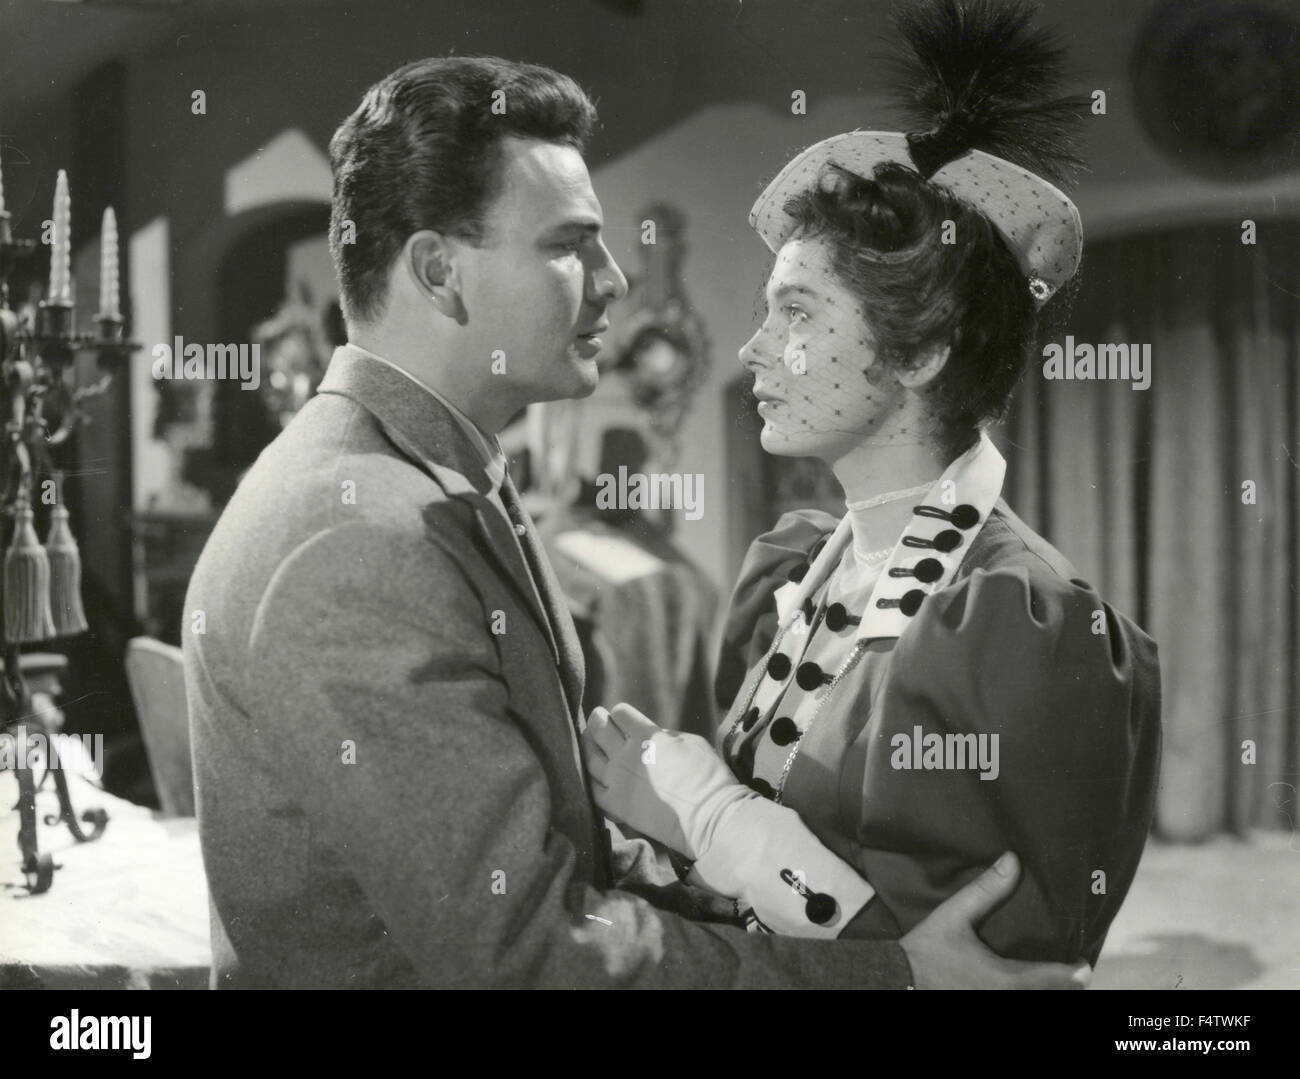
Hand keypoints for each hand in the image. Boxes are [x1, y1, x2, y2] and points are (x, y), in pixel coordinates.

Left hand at [582, 703, 750, 858]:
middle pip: (600, 730)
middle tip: (596, 718)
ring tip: (588, 742)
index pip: (621, 714)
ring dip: (588, 746)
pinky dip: (590, 779)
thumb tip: (652, 736)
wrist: (709, 818)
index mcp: (647, 736)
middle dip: (597, 721)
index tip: (621, 716)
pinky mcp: (616, 806)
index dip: (621, 713)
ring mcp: (617, 781)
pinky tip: (591, 775)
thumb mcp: (691, 742)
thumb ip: (665, 735)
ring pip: (590, 758)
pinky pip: (592, 789)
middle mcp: (626, 755)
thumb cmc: (708, 777)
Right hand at [899, 852, 1091, 989]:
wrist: (895, 980)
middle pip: (1050, 996)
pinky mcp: (983, 1006)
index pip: (1053, 978)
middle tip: (1072, 971)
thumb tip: (1013, 860)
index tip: (1084, 964)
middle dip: (1063, 986)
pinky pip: (1016, 1003)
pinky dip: (1026, 994)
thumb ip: (986, 890)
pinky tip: (1023, 985)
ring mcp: (994, 1006)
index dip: (1075, 972)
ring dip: (1045, 991)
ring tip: (1052, 979)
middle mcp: (1004, 998)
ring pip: (1033, 1002)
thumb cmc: (926, 951)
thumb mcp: (953, 915)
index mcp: (1005, 978)